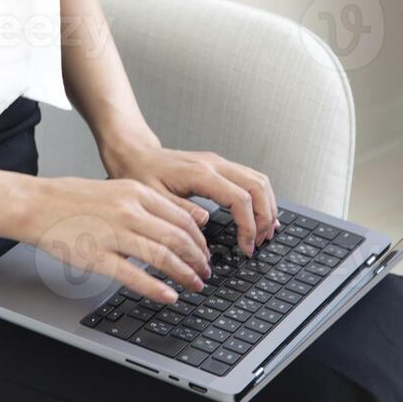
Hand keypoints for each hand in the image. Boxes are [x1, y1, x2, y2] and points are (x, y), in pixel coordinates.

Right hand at [18, 177, 211, 303]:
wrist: (35, 204)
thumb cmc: (71, 199)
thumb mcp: (116, 189)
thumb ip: (146, 204)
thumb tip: (177, 222)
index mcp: (136, 192)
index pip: (182, 217)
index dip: (199, 240)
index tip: (205, 253)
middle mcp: (129, 210)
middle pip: (178, 238)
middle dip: (198, 259)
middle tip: (205, 272)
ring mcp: (113, 233)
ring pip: (162, 256)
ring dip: (184, 274)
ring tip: (194, 285)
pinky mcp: (96, 256)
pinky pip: (134, 276)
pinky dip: (156, 288)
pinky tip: (168, 296)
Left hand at [102, 140, 278, 257]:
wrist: (135, 154)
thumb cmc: (140, 174)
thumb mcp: (151, 198)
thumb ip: (179, 211)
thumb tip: (206, 222)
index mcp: (200, 173)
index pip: (240, 198)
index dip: (248, 226)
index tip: (246, 247)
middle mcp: (215, 164)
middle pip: (257, 186)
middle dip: (265, 217)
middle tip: (260, 242)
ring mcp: (219, 163)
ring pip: (259, 180)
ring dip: (267, 207)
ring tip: (264, 233)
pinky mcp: (219, 167)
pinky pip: (250, 179)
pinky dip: (260, 198)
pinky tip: (259, 215)